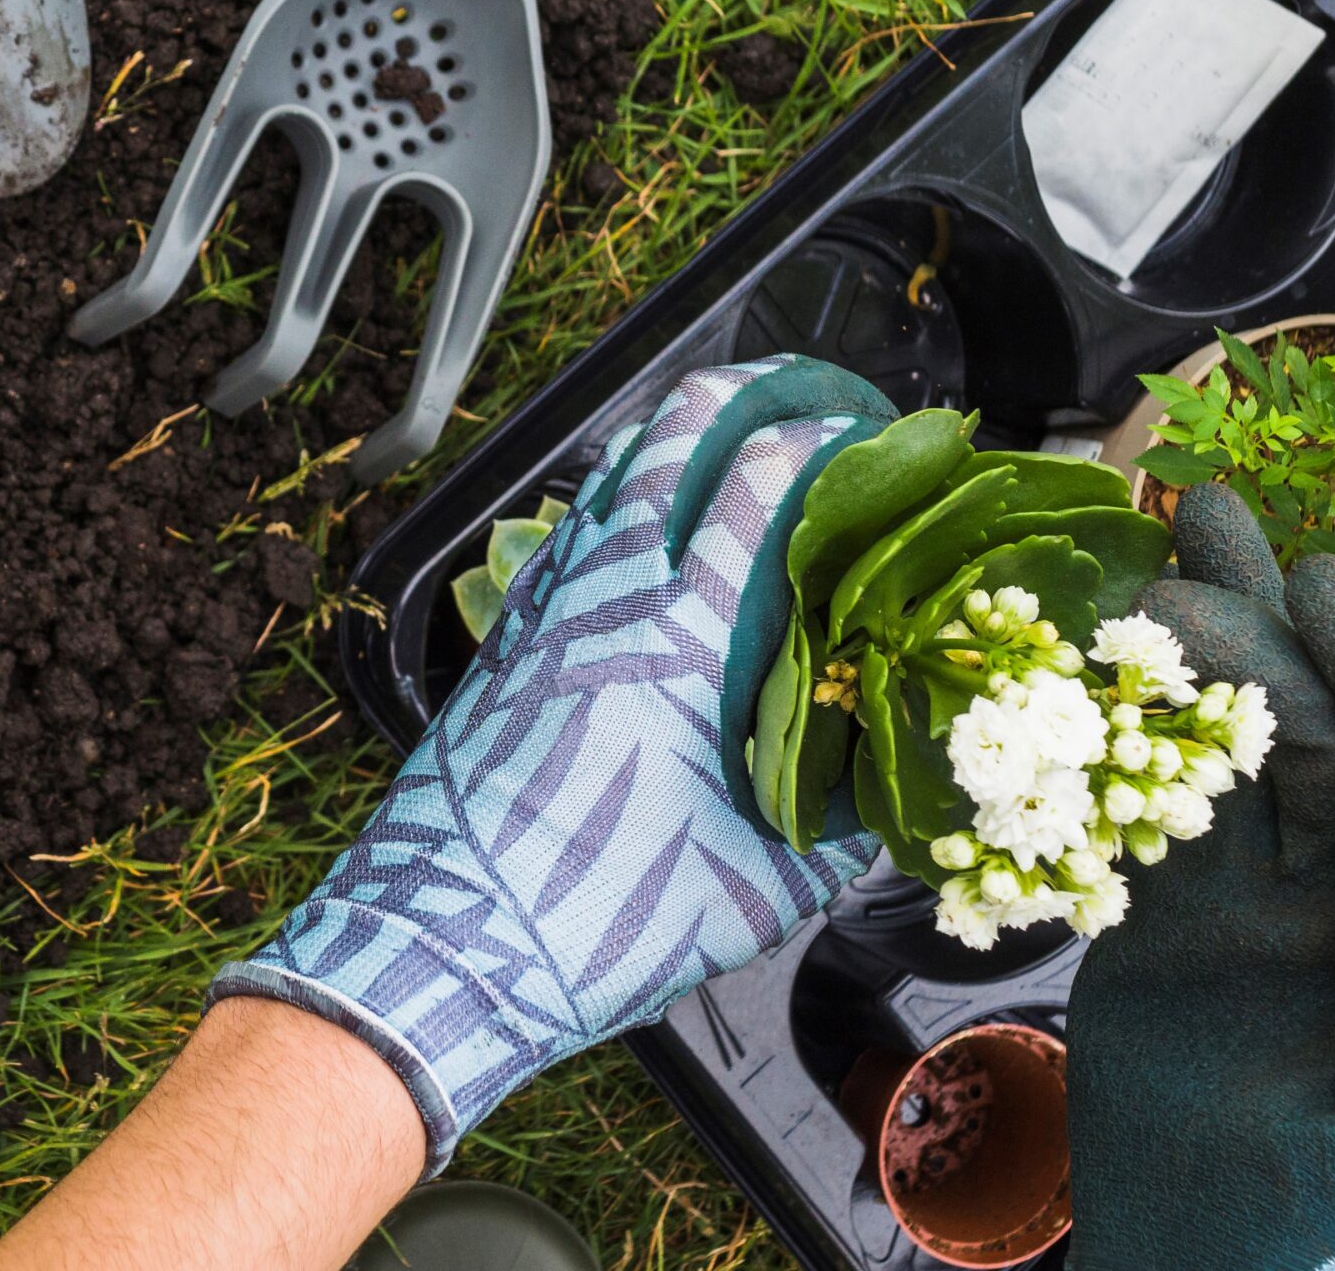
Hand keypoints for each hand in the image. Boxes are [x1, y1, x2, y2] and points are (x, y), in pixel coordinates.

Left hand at [214, 356, 899, 1172]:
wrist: (444, 944)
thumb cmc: (598, 921)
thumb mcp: (759, 890)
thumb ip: (837, 830)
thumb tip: (890, 794)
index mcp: (682, 638)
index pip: (762, 482)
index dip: (826, 437)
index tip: (877, 436)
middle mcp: (607, 595)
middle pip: (676, 433)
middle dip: (749, 391)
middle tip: (806, 396)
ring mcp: (544, 607)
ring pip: (612, 472)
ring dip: (676, 436)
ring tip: (733, 434)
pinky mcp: (504, 638)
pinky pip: (569, 531)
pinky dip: (618, 500)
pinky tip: (644, 529)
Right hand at [1066, 484, 1334, 1270]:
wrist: (1179, 1246)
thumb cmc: (1297, 1202)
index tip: (1316, 583)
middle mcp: (1331, 889)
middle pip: (1310, 729)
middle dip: (1263, 629)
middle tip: (1189, 547)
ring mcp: (1243, 891)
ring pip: (1227, 743)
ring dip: (1202, 643)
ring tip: (1165, 538)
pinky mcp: (1161, 907)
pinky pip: (1143, 798)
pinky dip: (1122, 724)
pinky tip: (1095, 653)